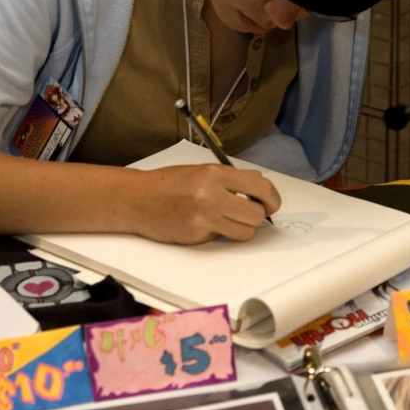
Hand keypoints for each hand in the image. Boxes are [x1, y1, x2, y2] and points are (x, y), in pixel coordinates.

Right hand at [127, 164, 280, 244]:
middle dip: (258, 216)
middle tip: (251, 213)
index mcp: (216, 174)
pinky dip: (220, 234)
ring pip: (245, 232)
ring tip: (229, 220)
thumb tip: (260, 185)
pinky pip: (223, 239)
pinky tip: (205, 224)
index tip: (271, 204)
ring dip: (242, 228)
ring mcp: (204, 218)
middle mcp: (212, 195)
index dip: (271, 198)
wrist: (138, 199)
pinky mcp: (197, 236)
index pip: (260, 187)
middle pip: (257, 215)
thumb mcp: (202, 170)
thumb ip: (231, 178)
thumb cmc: (170, 182)